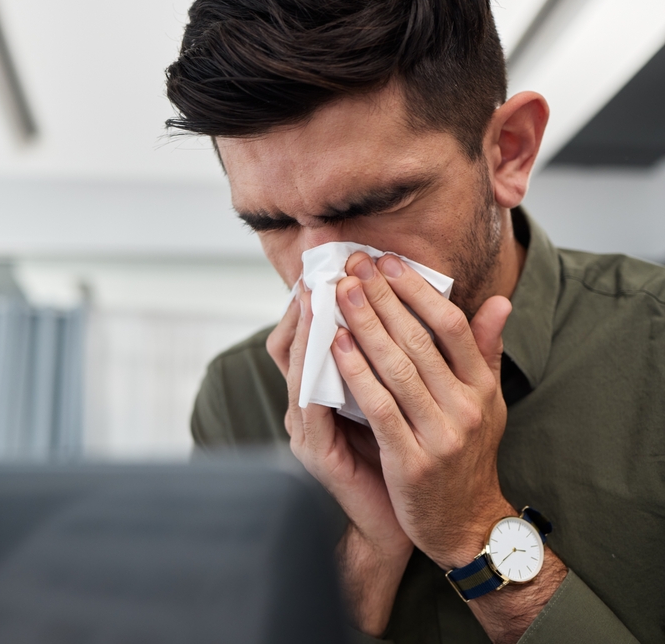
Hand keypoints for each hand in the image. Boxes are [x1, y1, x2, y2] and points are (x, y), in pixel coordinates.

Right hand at [267, 287, 412, 635]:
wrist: (422, 523)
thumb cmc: (418, 459)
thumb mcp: (425, 399)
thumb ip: (445, 352)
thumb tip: (490, 305)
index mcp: (329, 391)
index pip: (312, 334)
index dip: (320, 298)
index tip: (340, 262)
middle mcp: (310, 405)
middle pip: (296, 342)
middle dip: (310, 300)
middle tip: (326, 264)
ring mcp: (308, 429)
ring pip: (300, 366)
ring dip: (310, 327)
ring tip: (324, 291)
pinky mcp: (316, 452)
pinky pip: (312, 403)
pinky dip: (320, 371)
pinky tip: (335, 344)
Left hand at [331, 252, 568, 642]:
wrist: (465, 524)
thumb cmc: (467, 456)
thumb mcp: (487, 403)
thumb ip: (485, 351)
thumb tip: (500, 301)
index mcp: (482, 387)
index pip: (451, 326)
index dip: (418, 290)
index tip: (387, 261)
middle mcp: (467, 407)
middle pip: (419, 340)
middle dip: (382, 297)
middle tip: (353, 265)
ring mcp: (441, 434)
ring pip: (397, 368)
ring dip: (365, 325)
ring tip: (340, 292)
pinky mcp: (412, 461)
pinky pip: (379, 407)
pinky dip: (356, 372)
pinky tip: (336, 345)